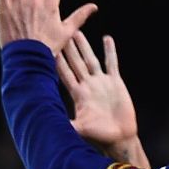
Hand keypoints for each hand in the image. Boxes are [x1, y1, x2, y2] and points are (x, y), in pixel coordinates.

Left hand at [59, 31, 136, 147]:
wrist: (119, 136)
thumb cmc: (99, 136)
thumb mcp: (80, 129)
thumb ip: (68, 126)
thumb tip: (50, 126)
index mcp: (78, 94)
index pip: (64, 74)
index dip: (57, 62)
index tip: (48, 48)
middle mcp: (88, 85)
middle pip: (75, 62)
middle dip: (68, 48)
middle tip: (58, 33)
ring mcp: (101, 83)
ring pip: (91, 60)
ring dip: (84, 46)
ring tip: (77, 31)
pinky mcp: (115, 82)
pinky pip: (112, 63)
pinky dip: (110, 51)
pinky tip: (107, 38)